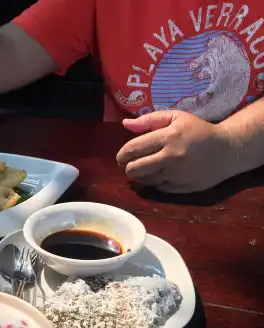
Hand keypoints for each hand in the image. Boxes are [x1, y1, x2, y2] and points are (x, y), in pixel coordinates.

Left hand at [117, 110, 234, 192]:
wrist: (227, 150)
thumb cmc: (198, 131)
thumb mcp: (176, 118)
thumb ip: (149, 120)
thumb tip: (124, 125)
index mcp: (169, 137)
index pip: (132, 149)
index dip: (121, 155)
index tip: (122, 156)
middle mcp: (171, 157)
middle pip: (133, 169)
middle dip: (128, 166)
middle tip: (132, 163)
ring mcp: (177, 175)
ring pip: (143, 180)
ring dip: (141, 175)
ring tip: (148, 167)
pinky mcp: (181, 188)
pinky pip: (157, 188)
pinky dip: (154, 182)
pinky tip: (161, 173)